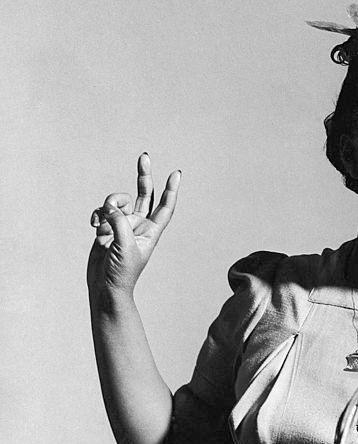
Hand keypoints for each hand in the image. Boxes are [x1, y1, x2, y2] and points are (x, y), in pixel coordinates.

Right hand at [88, 153, 179, 297]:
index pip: (165, 208)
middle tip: (144, 157)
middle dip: (143, 177)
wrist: (104, 286)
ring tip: (103, 223)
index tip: (175, 174)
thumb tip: (110, 206)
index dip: (171, 191)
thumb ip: (119, 222)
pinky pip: (102, 211)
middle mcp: (138, 226)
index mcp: (151, 232)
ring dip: (109, 207)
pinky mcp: (107, 228)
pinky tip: (94, 226)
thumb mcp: (124, 245)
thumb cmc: (122, 272)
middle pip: (144, 195)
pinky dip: (97, 215)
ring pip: (117, 202)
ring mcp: (122, 225)